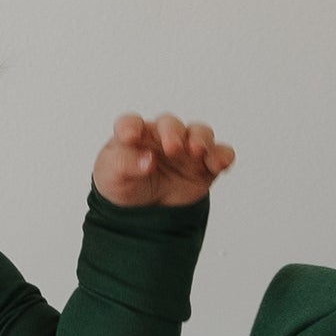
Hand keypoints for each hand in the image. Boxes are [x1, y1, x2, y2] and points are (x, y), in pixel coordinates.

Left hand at [93, 114, 234, 209]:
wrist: (143, 212)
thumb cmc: (124, 183)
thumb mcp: (112, 175)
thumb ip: (125, 164)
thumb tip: (147, 160)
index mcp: (134, 135)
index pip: (130, 123)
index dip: (130, 127)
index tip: (130, 138)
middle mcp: (162, 137)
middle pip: (170, 124)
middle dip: (172, 133)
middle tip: (171, 147)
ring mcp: (185, 150)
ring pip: (200, 133)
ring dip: (201, 139)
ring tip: (196, 151)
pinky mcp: (204, 167)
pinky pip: (220, 154)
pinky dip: (223, 156)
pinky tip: (218, 164)